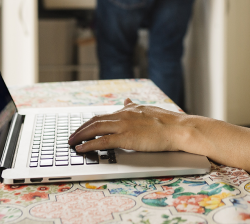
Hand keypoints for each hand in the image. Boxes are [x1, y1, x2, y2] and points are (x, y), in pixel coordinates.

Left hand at [67, 98, 187, 152]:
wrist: (178, 128)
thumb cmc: (168, 122)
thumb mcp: (148, 109)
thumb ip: (135, 107)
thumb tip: (127, 100)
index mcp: (129, 110)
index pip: (104, 115)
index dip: (90, 123)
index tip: (82, 129)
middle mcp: (123, 115)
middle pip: (95, 120)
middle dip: (80, 129)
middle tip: (71, 137)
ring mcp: (124, 125)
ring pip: (95, 128)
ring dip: (80, 136)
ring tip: (71, 143)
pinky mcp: (126, 137)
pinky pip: (102, 141)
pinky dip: (89, 144)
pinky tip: (81, 149)